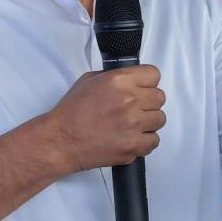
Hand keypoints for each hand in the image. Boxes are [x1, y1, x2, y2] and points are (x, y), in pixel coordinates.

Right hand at [46, 65, 165, 172]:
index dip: (148, 81)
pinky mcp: (133, 145)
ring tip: (132, 124)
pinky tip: (131, 137)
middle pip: (159, 97)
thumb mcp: (89, 80)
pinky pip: (154, 140)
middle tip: (135, 107)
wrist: (61, 140)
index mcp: (119, 80)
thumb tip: (132, 78)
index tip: (142, 87)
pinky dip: (145, 140)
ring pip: (160, 119)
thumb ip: (115, 76)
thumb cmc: (71, 112)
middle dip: (148, 101)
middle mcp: (129, 100)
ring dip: (148, 121)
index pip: (154, 74)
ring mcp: (133, 124)